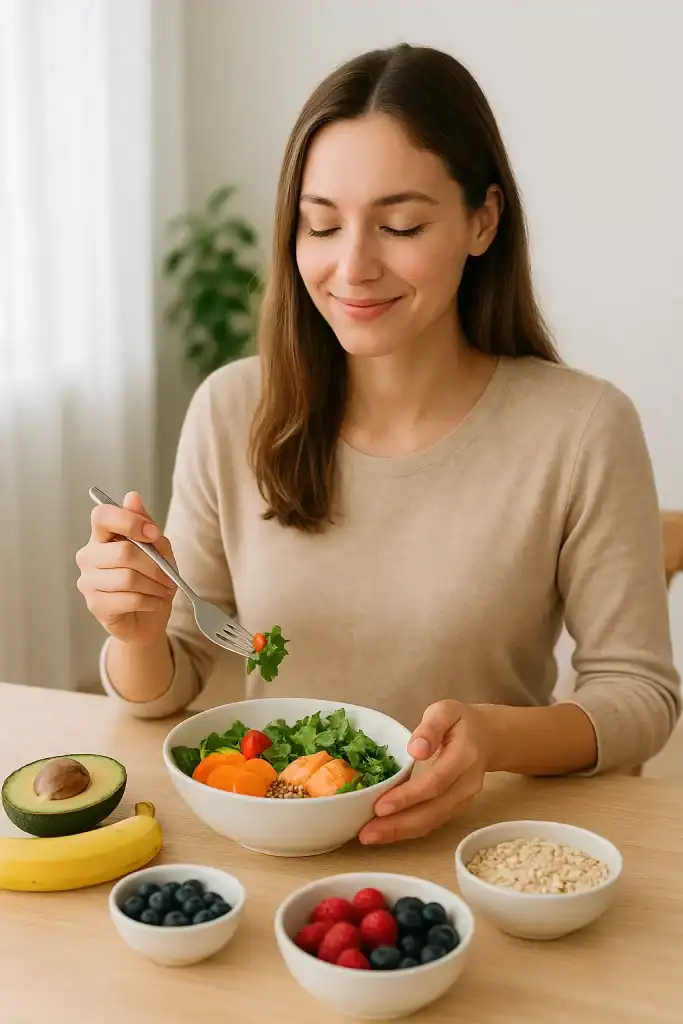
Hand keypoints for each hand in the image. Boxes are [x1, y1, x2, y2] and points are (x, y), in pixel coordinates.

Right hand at [76, 491, 176, 645]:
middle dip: (155, 565)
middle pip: (124, 552)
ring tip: (164, 590)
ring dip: (155, 585)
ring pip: (128, 578)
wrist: (147, 618)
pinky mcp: (95, 605)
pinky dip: (150, 601)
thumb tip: (132, 497)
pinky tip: (154, 602)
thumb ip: (147, 526)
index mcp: (101, 535)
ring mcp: (88, 581)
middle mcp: (88, 555)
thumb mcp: (158, 549)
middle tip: (170, 576)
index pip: (102, 515)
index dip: (129, 521)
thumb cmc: (151, 579)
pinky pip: (129, 599)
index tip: (154, 534)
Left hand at [358, 700, 491, 844]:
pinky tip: (386, 832)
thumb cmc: (460, 721)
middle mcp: (468, 784)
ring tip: (369, 836)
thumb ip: (430, 728)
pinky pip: (433, 822)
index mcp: (465, 756)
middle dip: (398, 825)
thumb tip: (415, 750)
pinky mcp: (457, 807)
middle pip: (433, 811)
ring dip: (400, 833)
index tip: (380, 807)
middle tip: (366, 833)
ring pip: (433, 821)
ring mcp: (465, 799)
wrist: (488, 736)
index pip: (435, 783)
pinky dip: (408, 830)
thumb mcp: (445, 711)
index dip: (407, 797)